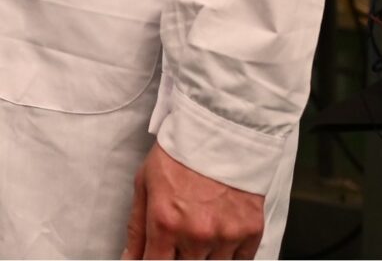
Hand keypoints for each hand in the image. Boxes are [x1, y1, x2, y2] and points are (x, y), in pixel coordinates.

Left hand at [123, 142, 262, 259]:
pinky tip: (219, 240)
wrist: (221, 132)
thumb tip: (130, 258)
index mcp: (165, 221)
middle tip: (177, 240)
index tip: (153, 258)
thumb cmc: (179, 154)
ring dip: (203, 256)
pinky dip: (229, 256)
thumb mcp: (144, 184)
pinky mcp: (251, 232)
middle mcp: (196, 233)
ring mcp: (226, 235)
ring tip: (198, 234)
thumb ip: (137, 227)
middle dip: (178, 257)